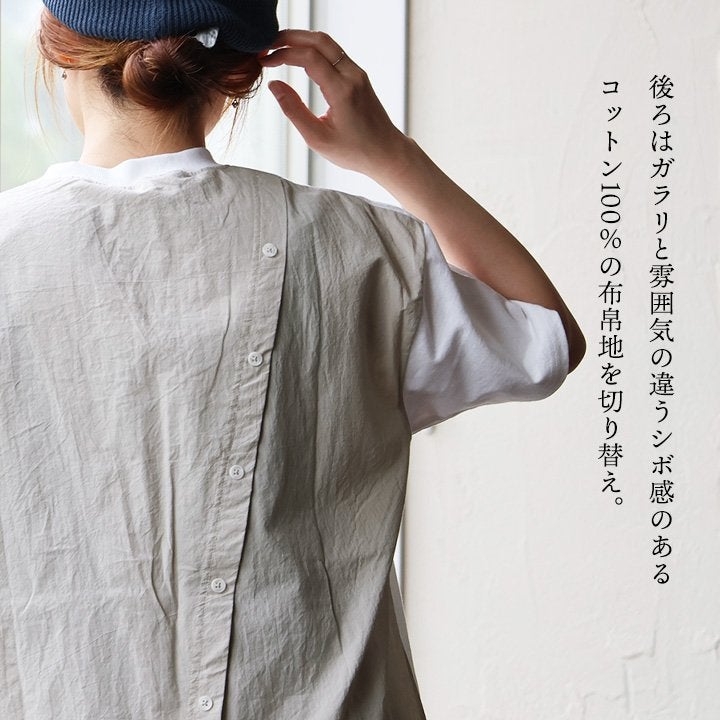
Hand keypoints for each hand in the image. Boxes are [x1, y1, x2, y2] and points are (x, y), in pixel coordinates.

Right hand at [259, 29, 408, 176]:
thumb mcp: (318, 139)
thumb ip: (294, 111)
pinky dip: (313, 49)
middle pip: (318, 40)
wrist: (386, 152)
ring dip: (302, 40)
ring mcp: (358, 73)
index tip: (265, 61)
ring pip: (327, 43)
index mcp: (342, 91)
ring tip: (279, 48)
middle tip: (268, 46)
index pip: (309, 57)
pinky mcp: (358, 76)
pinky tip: (298, 57)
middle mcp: (352, 76)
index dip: (283, 54)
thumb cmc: (354, 151)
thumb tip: (274, 86)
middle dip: (290, 37)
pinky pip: (334, 53)